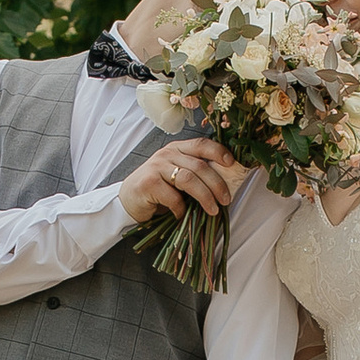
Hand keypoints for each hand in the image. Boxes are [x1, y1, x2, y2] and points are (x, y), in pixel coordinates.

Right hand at [120, 139, 247, 227]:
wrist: (128, 200)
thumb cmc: (157, 190)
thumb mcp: (177, 177)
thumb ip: (194, 174)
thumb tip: (223, 185)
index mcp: (177, 148)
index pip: (201, 144)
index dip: (218, 152)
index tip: (231, 164)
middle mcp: (167, 154)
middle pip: (199, 165)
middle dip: (216, 184)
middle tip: (226, 199)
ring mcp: (156, 167)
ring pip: (189, 179)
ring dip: (205, 196)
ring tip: (213, 210)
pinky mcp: (149, 183)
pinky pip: (173, 197)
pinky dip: (181, 209)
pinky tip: (182, 215)